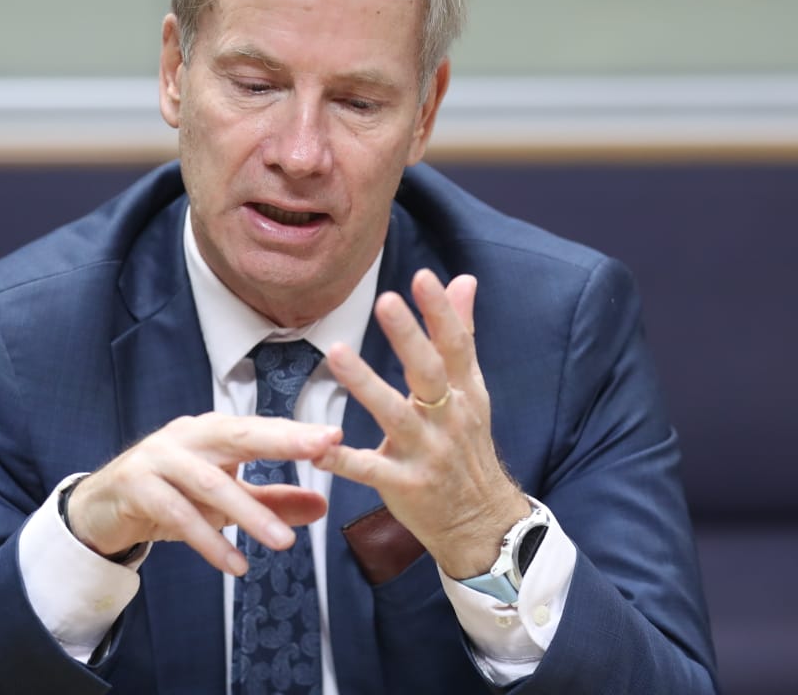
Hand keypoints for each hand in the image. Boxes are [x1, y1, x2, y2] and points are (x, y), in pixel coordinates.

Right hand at [66, 413, 341, 574]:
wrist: (99, 508)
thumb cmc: (168, 494)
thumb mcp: (223, 499)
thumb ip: (270, 500)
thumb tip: (321, 507)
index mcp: (212, 431)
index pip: (260, 428)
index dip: (296, 432)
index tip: (334, 437)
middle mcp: (187, 436)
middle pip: (239, 435)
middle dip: (283, 441)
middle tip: (323, 451)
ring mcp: (158, 458)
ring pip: (210, 482)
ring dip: (249, 512)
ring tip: (284, 543)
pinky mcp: (136, 487)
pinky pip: (178, 515)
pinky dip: (209, 541)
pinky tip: (236, 564)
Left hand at [314, 269, 528, 578]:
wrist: (481, 521)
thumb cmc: (467, 445)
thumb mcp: (471, 390)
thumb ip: (462, 334)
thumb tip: (465, 280)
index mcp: (464, 392)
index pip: (455, 345)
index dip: (441, 311)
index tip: (423, 277)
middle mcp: (449, 419)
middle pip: (429, 373)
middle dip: (408, 337)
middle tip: (385, 300)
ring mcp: (427, 453)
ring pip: (395, 415)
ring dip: (365, 383)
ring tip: (336, 351)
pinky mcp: (405, 486)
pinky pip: (370, 470)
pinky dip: (343, 459)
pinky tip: (316, 447)